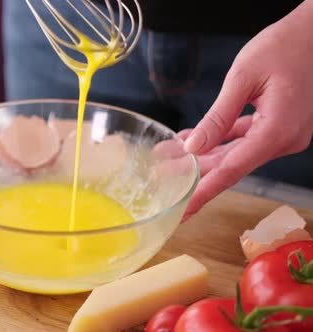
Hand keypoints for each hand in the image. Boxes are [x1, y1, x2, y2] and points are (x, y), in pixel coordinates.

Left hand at [182, 0, 312, 220]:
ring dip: (204, 155)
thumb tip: (194, 148)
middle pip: (231, 165)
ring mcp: (285, 134)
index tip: (183, 212)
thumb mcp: (243, 78)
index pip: (232, 171)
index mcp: (277, 131)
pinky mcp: (281, 126)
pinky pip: (246, 139)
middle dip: (195, 173)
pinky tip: (193, 141)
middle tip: (161, 177)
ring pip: (236, 153)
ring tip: (168, 157)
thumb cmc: (285, 46)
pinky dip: (220, 140)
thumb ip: (218, 117)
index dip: (204, 192)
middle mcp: (284, 140)